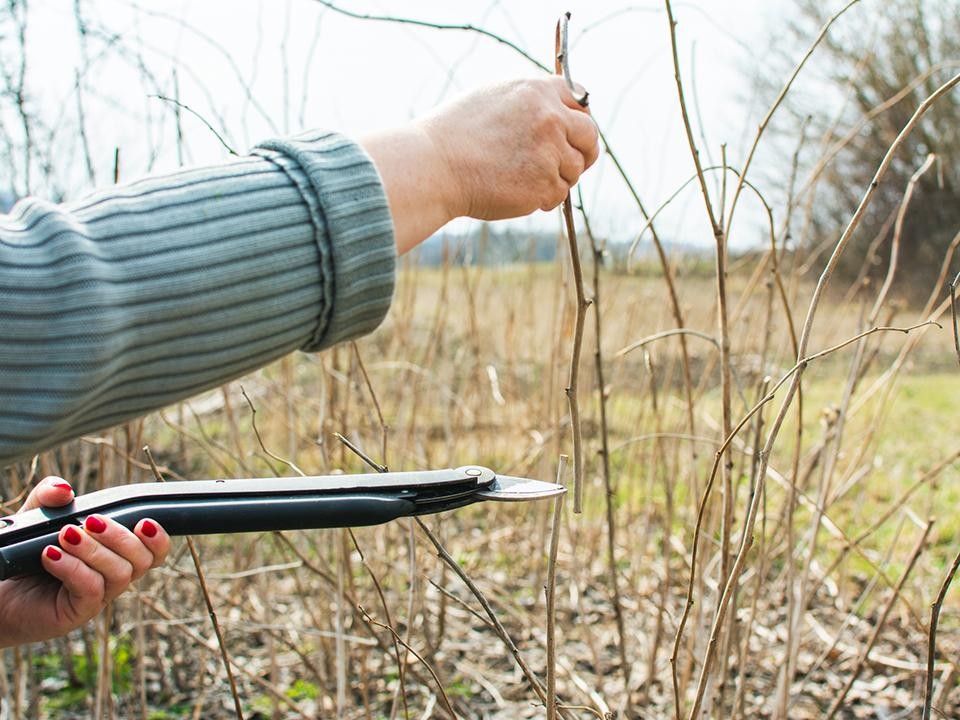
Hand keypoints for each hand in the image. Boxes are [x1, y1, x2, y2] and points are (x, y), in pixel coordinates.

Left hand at [0, 476, 169, 646]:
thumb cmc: (21, 555)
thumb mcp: (37, 517)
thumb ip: (49, 497)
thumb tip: (65, 490)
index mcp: (114, 554)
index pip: (153, 551)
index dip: (158, 538)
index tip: (143, 522)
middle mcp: (111, 576)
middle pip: (143, 560)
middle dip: (121, 537)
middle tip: (91, 521)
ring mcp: (97, 597)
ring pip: (120, 574)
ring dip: (94, 550)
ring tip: (65, 536)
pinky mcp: (76, 613)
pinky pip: (91, 589)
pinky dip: (73, 568)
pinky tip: (50, 555)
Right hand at [360, 76, 598, 253]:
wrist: (434, 166)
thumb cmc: (454, 135)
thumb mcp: (494, 98)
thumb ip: (530, 103)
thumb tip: (557, 114)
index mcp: (538, 91)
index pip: (580, 101)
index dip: (578, 121)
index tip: (573, 135)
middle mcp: (550, 117)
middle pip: (589, 136)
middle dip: (583, 152)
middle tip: (568, 166)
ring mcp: (550, 151)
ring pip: (574, 170)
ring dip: (557, 179)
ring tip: (524, 180)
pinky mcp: (545, 184)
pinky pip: (558, 195)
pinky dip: (543, 199)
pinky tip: (517, 193)